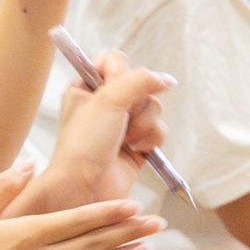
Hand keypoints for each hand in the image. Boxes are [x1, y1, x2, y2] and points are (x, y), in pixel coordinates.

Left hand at [16, 55, 173, 213]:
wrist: (83, 188)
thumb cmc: (84, 144)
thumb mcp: (107, 100)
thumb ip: (139, 80)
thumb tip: (166, 79)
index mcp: (85, 87)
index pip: (115, 61)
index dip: (121, 72)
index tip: (115, 87)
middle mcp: (104, 104)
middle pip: (141, 86)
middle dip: (136, 105)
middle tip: (120, 120)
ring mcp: (121, 125)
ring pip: (153, 108)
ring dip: (144, 124)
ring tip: (125, 140)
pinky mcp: (136, 146)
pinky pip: (158, 130)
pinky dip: (150, 140)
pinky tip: (135, 151)